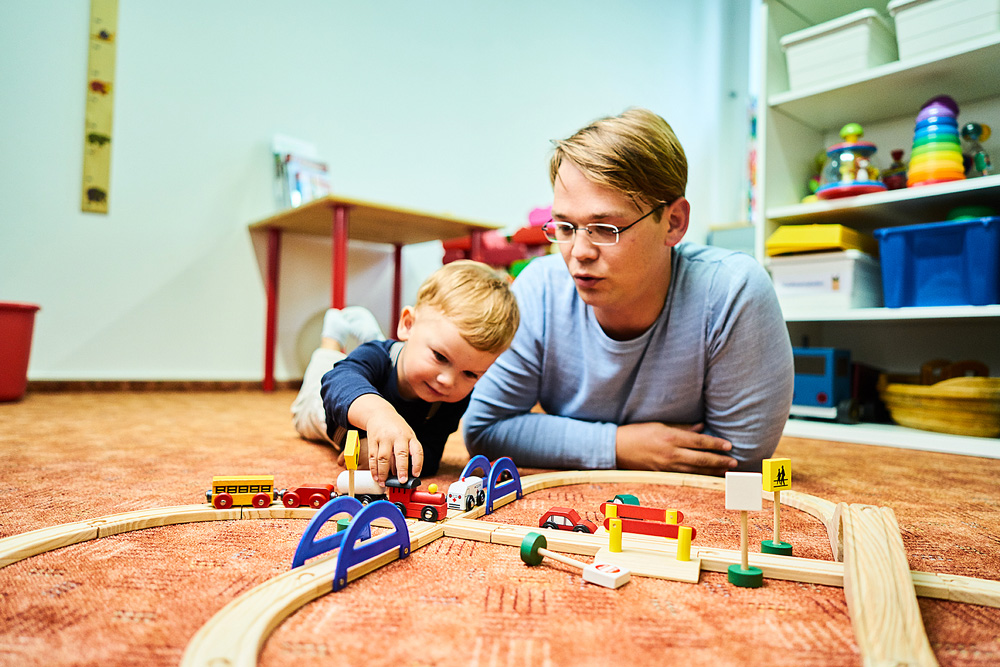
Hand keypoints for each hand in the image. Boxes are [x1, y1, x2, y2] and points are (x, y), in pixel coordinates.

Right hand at [363, 410, 423, 484]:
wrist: (380, 413)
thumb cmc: (396, 428)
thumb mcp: (406, 435)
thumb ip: (406, 452)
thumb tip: (402, 474)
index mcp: (410, 436)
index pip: (417, 450)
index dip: (417, 464)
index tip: (416, 475)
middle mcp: (398, 436)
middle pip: (401, 454)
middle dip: (401, 469)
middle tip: (402, 481)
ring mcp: (384, 438)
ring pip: (384, 458)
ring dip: (383, 473)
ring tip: (384, 483)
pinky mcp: (373, 440)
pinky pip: (373, 457)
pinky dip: (374, 469)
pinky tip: (376, 476)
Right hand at [615, 422, 735, 475]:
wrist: (615, 448)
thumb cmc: (636, 433)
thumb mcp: (659, 425)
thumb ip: (681, 427)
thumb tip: (700, 428)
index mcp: (670, 437)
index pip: (699, 441)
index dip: (715, 444)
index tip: (728, 445)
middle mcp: (670, 453)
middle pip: (700, 458)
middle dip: (719, 461)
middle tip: (734, 462)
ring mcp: (666, 466)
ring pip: (695, 470)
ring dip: (711, 471)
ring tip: (725, 471)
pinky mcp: (662, 474)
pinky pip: (685, 476)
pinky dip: (698, 476)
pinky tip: (706, 477)